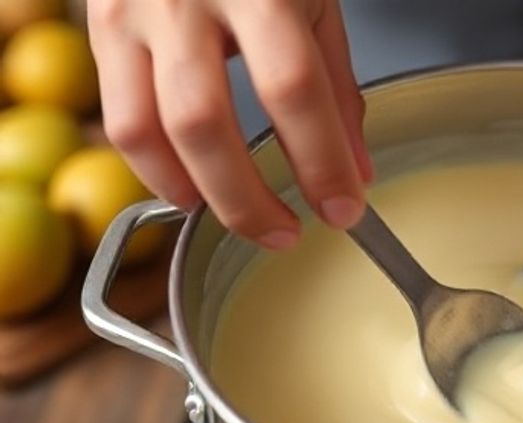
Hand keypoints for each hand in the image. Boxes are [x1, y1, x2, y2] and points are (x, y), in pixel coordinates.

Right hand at [88, 0, 372, 249]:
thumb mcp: (316, 3)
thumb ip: (336, 88)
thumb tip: (355, 173)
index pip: (294, 89)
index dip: (321, 162)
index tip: (345, 210)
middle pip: (205, 123)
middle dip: (248, 199)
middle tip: (286, 233)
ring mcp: (135, 11)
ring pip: (147, 131)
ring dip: (195, 193)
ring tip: (237, 216)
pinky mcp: (101, 27)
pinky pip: (119, 118)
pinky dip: (155, 166)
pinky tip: (191, 183)